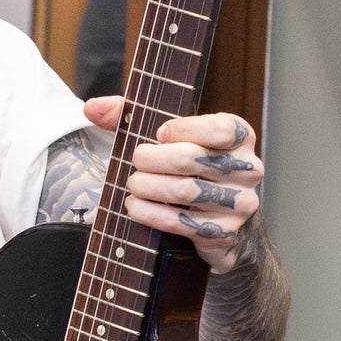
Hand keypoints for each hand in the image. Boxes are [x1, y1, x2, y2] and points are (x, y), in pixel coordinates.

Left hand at [83, 100, 263, 274]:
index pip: (219, 127)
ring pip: (184, 190)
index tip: (158, 135)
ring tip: (133, 184)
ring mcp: (239, 203)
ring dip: (148, 186)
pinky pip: (180, 221)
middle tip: (136, 161)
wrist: (223, 224)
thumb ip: (132, 116)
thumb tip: (93, 107)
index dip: (183, 129)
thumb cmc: (192, 170)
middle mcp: (247, 169)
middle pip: (192, 158)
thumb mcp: (172, 138)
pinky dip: (150, 213)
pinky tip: (136, 206)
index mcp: (241, 138)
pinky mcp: (223, 232)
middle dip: (152, 159)